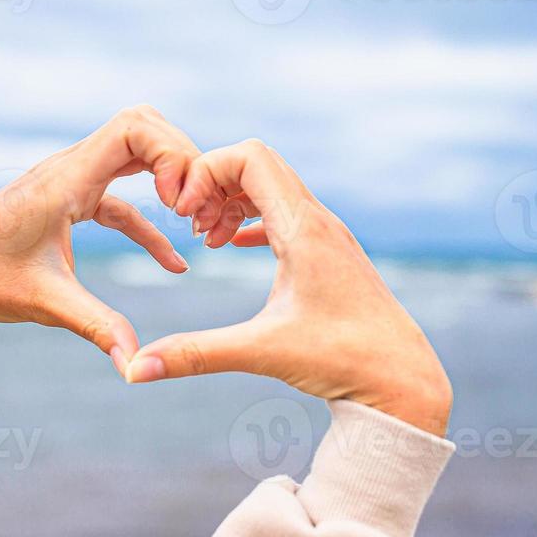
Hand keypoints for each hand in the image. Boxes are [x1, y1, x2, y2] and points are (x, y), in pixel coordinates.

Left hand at [0, 105, 202, 373]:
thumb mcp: (43, 303)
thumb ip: (96, 326)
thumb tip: (135, 364)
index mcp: (65, 179)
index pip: (134, 128)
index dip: (171, 152)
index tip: (180, 201)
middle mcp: (69, 169)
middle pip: (143, 127)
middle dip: (181, 158)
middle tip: (197, 207)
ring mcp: (69, 183)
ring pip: (133, 152)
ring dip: (167, 178)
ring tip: (195, 222)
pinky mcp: (67, 203)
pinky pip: (121, 200)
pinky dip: (149, 222)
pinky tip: (173, 263)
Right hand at [124, 139, 452, 436]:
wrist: (403, 379)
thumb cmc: (343, 361)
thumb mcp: (262, 353)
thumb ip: (195, 355)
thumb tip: (133, 370)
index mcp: (303, 229)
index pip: (250, 157)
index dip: (206, 172)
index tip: (184, 216)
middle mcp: (319, 221)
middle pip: (258, 164)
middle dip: (214, 184)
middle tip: (189, 227)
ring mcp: (328, 235)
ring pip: (273, 188)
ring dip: (233, 201)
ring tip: (206, 241)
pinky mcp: (330, 254)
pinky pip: (285, 213)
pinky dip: (253, 218)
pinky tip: (231, 247)